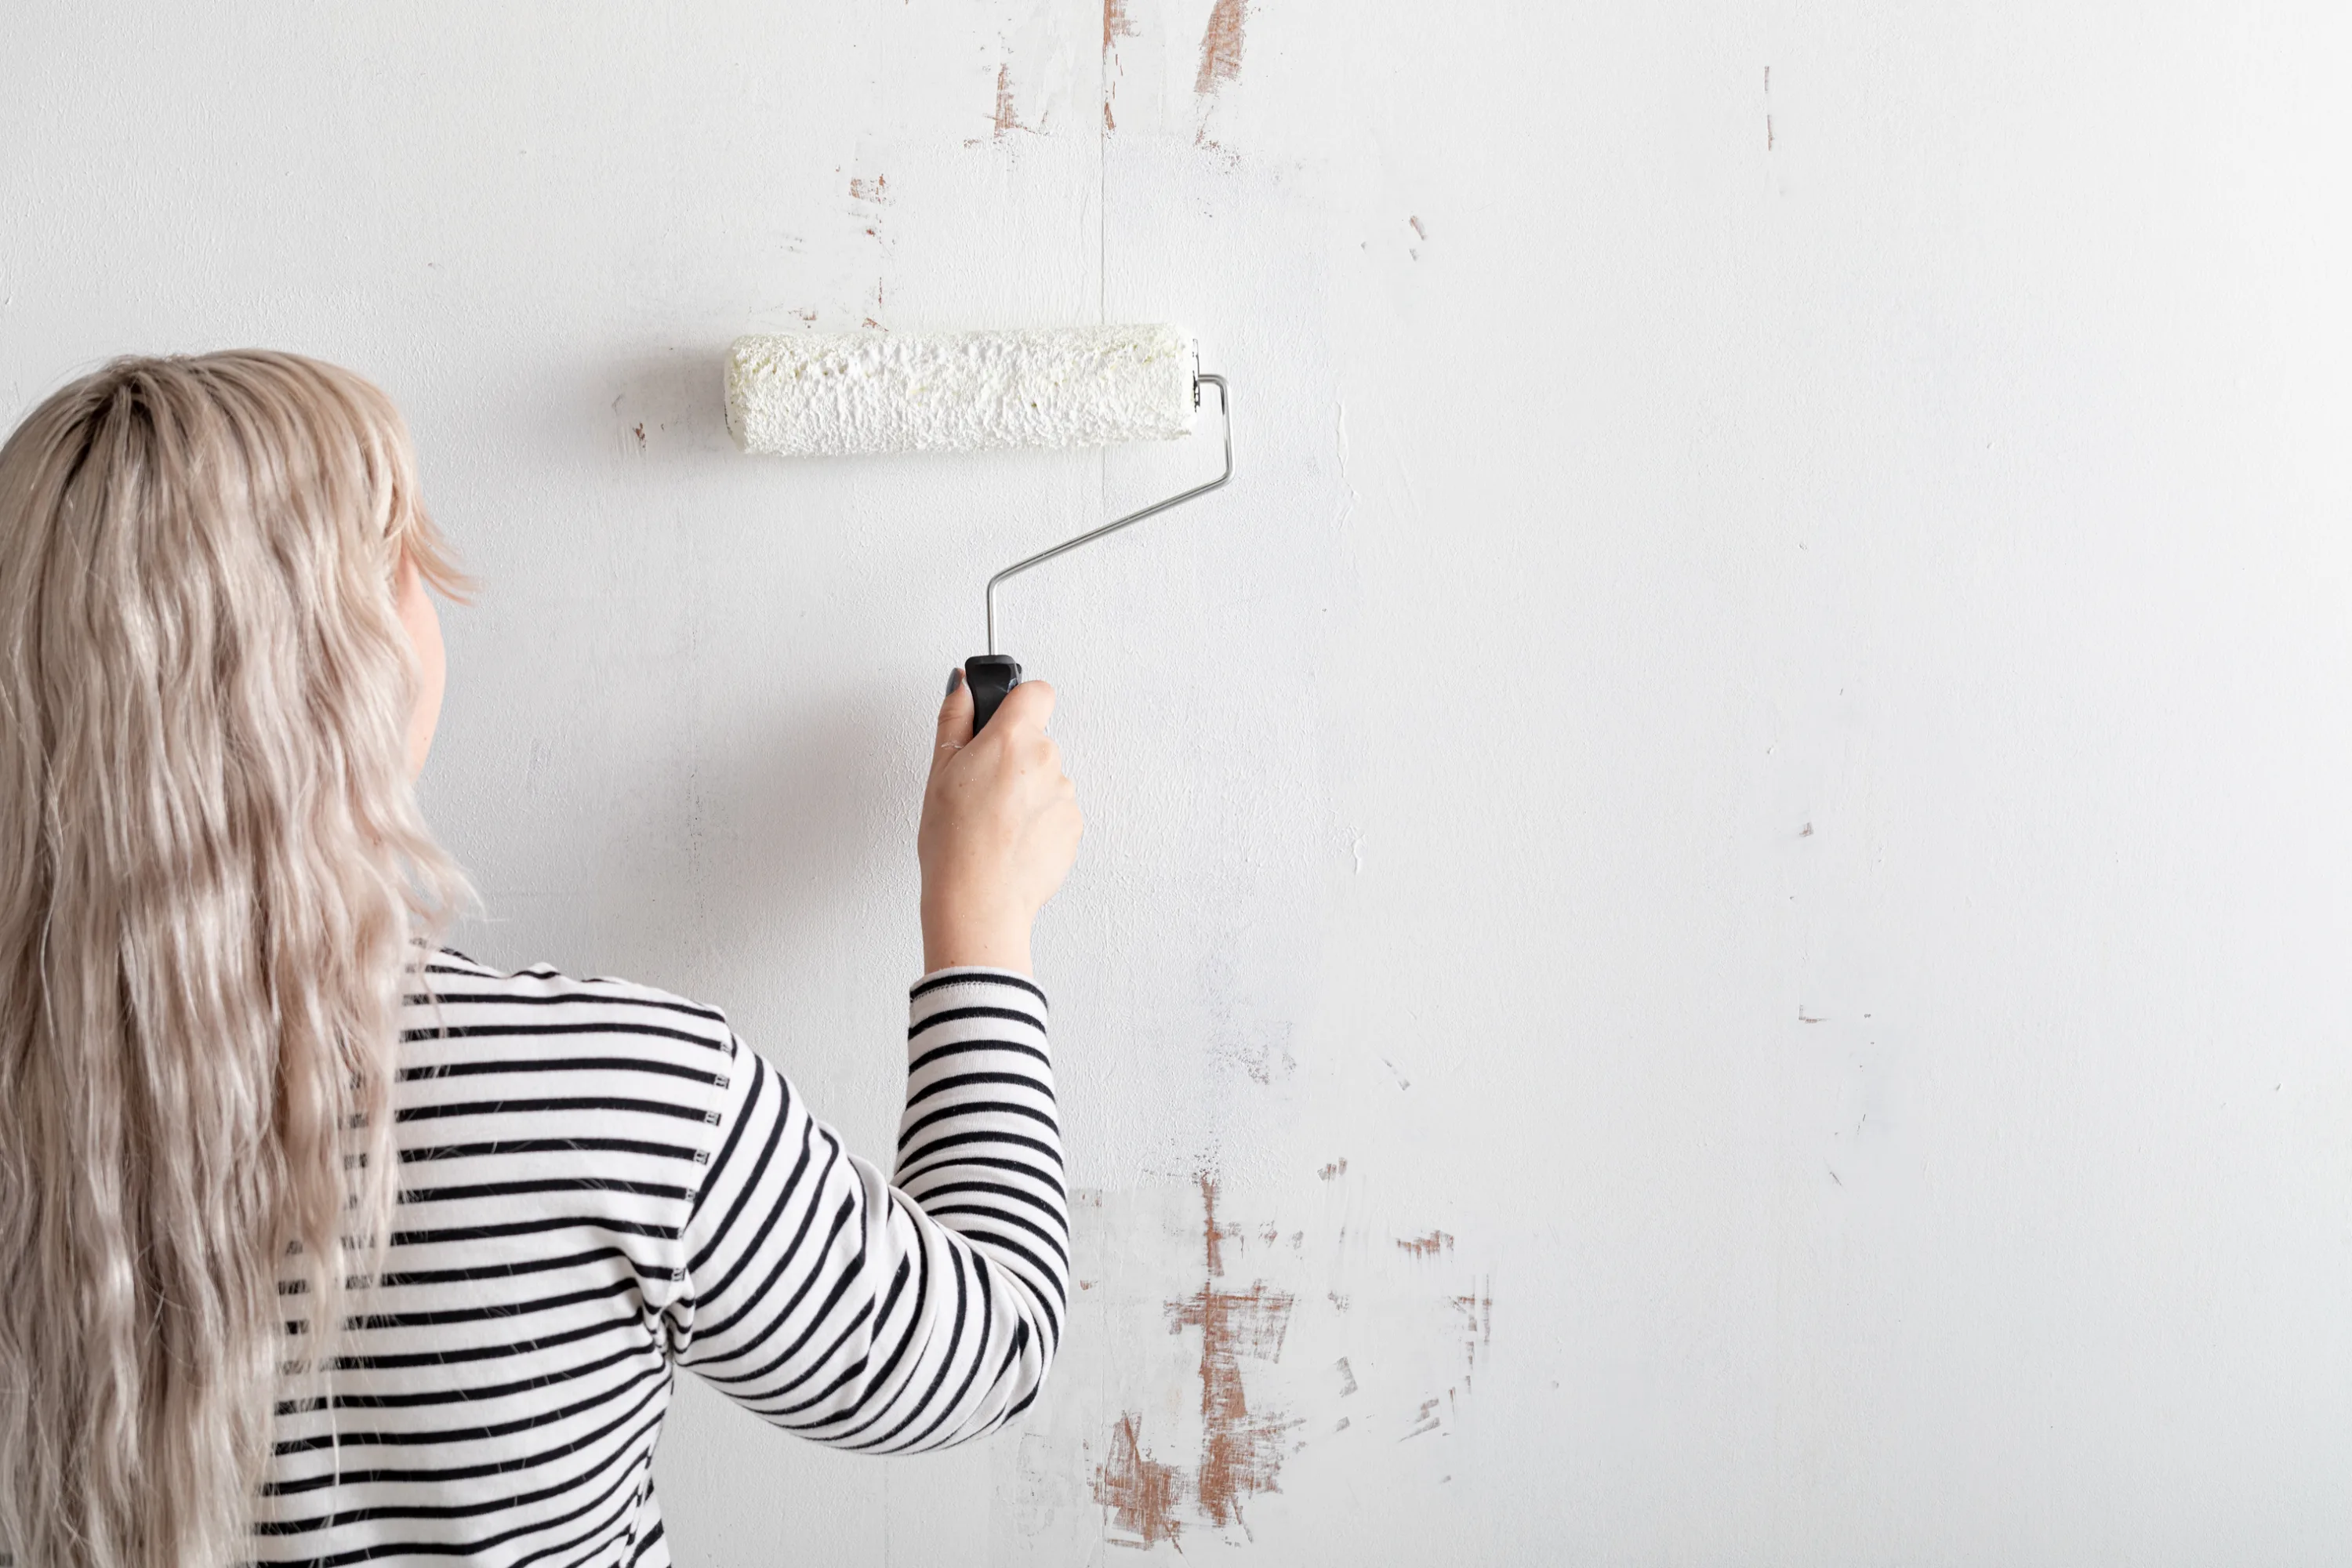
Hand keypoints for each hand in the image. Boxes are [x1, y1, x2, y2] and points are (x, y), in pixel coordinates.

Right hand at [918, 671, 1082, 973]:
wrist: (978, 902)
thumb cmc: (953, 843)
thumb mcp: (939, 771)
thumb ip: (954, 718)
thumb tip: (962, 685)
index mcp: (1013, 739)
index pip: (1036, 691)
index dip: (1018, 701)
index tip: (1002, 717)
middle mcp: (1047, 761)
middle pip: (1036, 741)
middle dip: (1012, 757)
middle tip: (980, 788)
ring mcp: (1065, 796)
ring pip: (1045, 779)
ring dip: (1025, 792)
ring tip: (993, 823)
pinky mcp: (1073, 828)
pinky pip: (1055, 812)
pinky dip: (1037, 822)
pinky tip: (1010, 841)